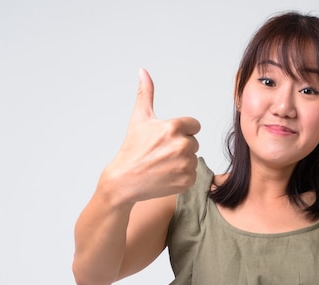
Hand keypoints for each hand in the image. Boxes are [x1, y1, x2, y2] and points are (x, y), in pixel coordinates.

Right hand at [102, 69, 200, 204]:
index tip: (166, 138)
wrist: (124, 181)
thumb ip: (146, 94)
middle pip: (194, 142)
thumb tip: (143, 70)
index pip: (194, 125)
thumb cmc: (132, 149)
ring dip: (182, 161)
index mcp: (173, 127)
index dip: (181, 131)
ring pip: (193, 158)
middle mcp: (182, 145)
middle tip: (161, 153)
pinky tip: (165, 175)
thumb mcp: (139, 118)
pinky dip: (182, 176)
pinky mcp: (187, 180)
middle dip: (180, 146)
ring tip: (162, 164)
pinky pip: (193, 174)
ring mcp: (185, 164)